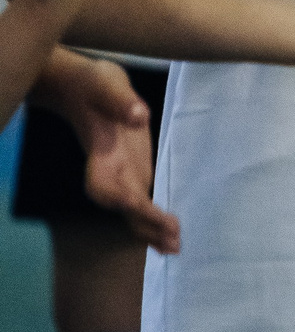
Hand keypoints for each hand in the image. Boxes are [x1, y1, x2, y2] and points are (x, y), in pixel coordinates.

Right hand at [41, 52, 179, 252]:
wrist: (83, 87)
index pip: (106, 185)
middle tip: (173, 242)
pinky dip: (154, 216)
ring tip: (175, 249)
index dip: (122, 200)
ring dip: (151, 229)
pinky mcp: (133, 168)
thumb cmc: (94, 83)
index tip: (142, 209)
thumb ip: (121, 100)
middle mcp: (108, 168)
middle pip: (122, 205)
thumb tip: (138, 116)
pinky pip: (141, 199)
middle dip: (145, 224)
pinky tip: (170, 233)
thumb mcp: (106, 83)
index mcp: (100, 152)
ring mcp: (120, 171)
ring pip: (131, 208)